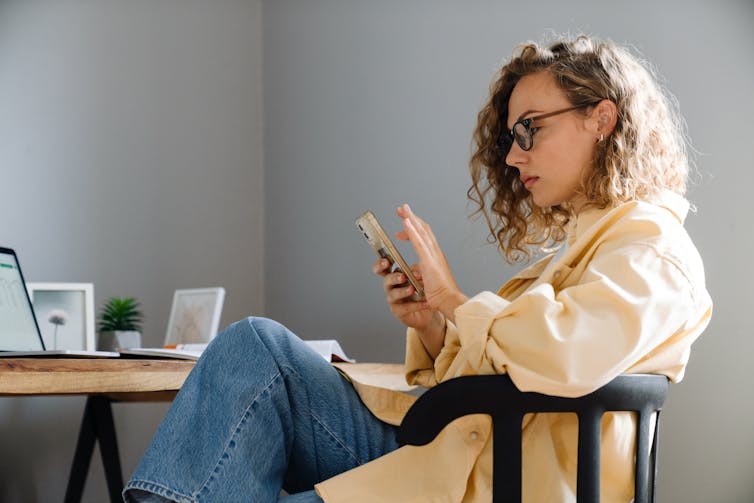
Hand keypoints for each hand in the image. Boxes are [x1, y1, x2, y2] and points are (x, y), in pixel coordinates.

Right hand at [372, 258, 443, 332]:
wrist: (431, 308)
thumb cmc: (424, 290)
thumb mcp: (423, 276)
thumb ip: (418, 270)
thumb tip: (416, 268)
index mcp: (395, 275)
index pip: (383, 269)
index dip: (380, 265)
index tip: (385, 262)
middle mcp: (392, 287)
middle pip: (387, 280)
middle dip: (393, 278)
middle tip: (402, 277)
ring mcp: (394, 299)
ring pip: (393, 294)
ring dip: (403, 291)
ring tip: (412, 290)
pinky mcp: (398, 311)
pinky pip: (404, 308)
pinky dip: (415, 305)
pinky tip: (425, 302)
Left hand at [395, 204, 467, 322]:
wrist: (449, 300)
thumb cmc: (440, 294)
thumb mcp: (427, 279)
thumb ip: (421, 272)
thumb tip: (414, 270)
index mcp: (435, 256)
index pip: (424, 237)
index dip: (414, 228)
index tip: (404, 223)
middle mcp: (435, 252)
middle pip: (423, 229)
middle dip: (411, 217)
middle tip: (402, 208)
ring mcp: (433, 255)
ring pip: (421, 232)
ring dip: (411, 219)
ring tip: (402, 209)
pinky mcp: (429, 261)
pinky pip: (419, 243)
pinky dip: (412, 231)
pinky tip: (406, 222)